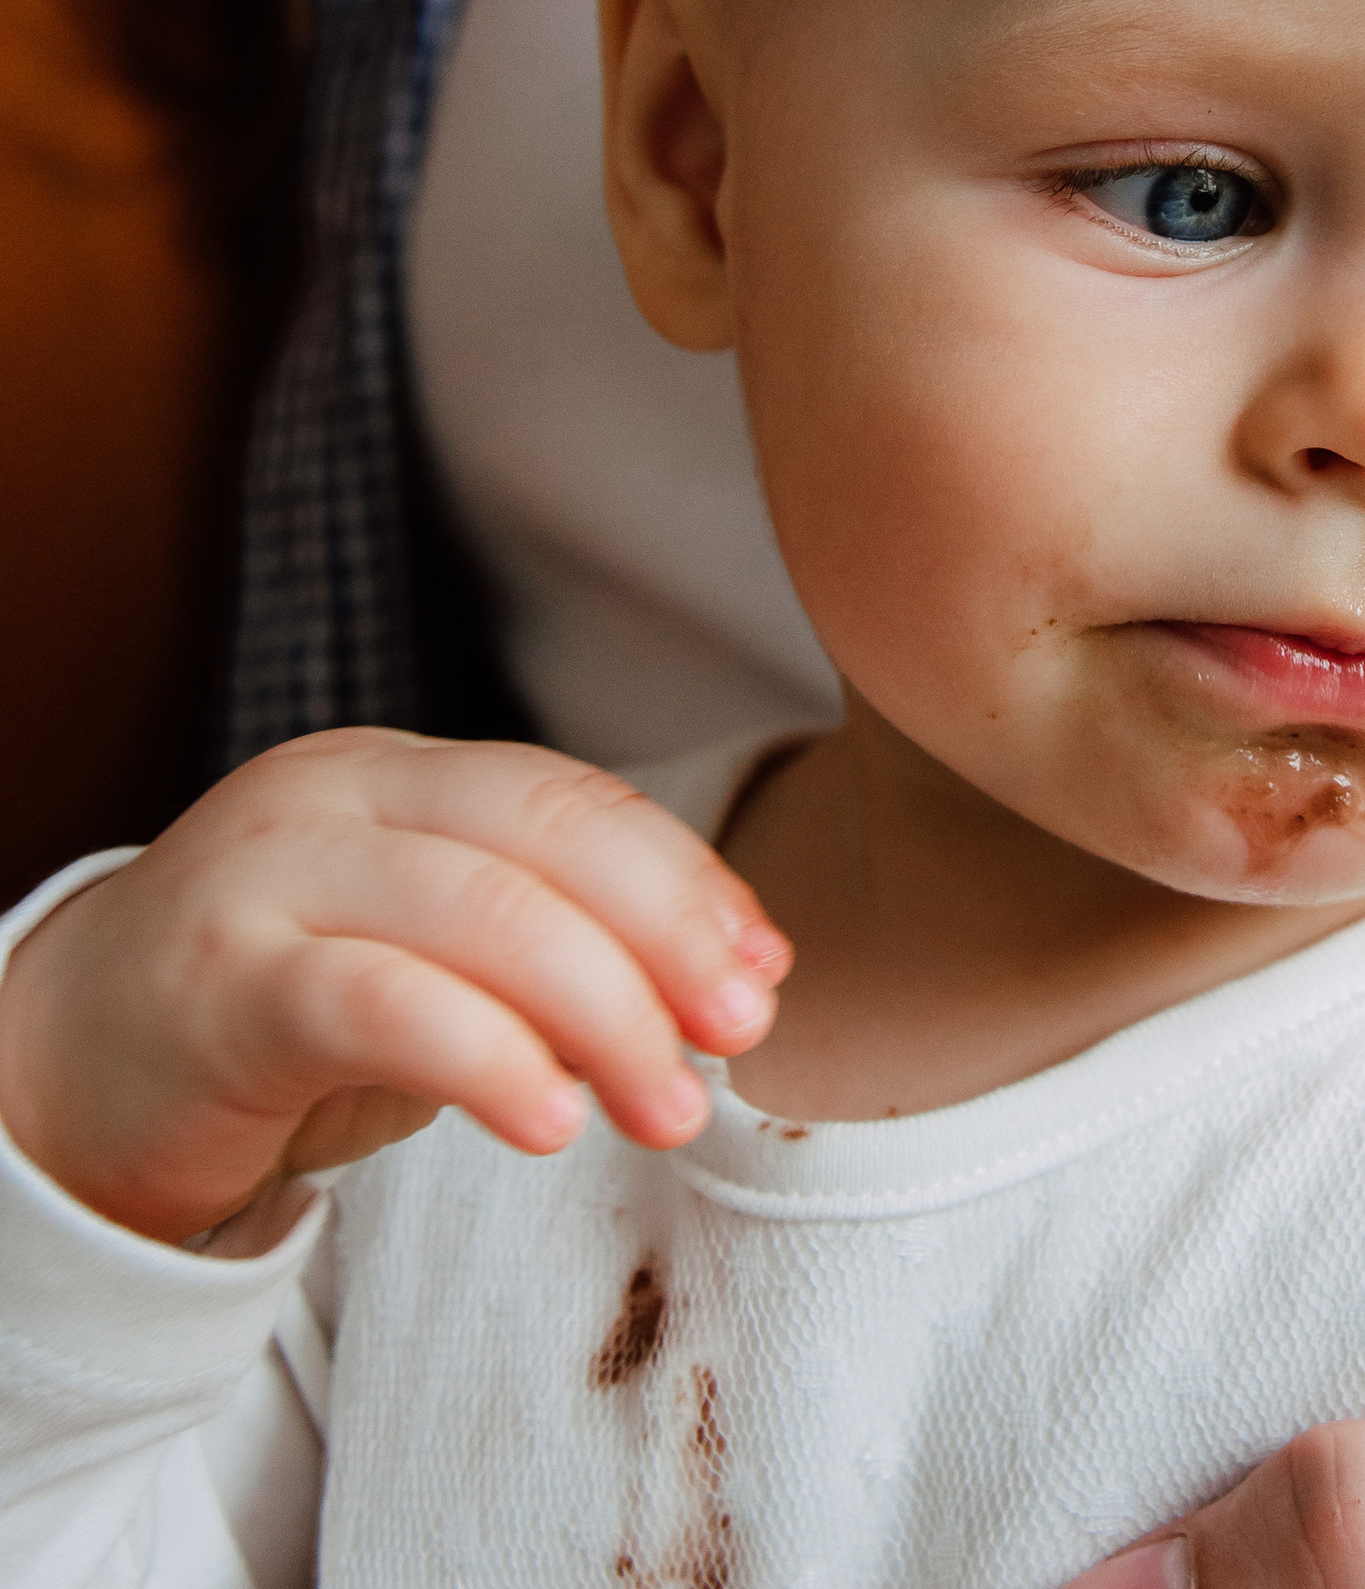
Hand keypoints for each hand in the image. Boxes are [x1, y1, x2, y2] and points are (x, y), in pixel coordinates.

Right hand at [0, 727, 791, 1244]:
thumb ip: (563, 948)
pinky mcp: (221, 982)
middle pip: (546, 837)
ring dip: (604, 1015)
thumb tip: (738, 975)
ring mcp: (271, 877)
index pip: (578, 801)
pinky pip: (379, 1002)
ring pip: (482, 914)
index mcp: (407, 776)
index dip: (686, 882)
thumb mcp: (434, 958)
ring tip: (670, 1106)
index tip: (764, 971)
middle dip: (667, 935)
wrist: (66, 1067)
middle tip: (739, 1033)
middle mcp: (341, 799)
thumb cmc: (280, 1013)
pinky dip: (486, 1056)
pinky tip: (548, 1120)